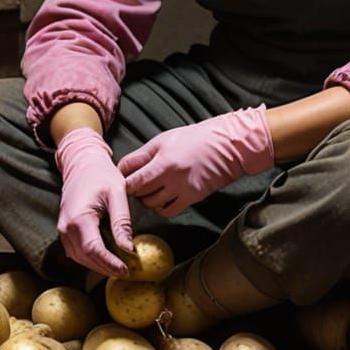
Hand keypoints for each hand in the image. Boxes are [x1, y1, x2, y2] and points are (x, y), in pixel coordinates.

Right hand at [55, 127, 134, 276]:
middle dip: (106, 268)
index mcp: (79, 218)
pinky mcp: (65, 230)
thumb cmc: (101, 175)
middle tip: (127, 272)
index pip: (94, 250)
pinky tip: (107, 258)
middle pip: (85, 258)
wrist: (83, 163)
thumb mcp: (117, 193)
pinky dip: (91, 258)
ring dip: (98, 266)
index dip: (110, 264)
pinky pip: (77, 251)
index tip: (126, 270)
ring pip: (79, 258)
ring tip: (119, 267)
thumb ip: (121, 222)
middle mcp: (66, 227)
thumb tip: (128, 249)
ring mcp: (63, 229)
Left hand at [118, 107, 273, 216]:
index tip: (126, 178)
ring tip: (150, 190)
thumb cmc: (195, 138)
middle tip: (137, 183)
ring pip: (152, 204)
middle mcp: (171, 176)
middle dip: (134, 189)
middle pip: (139, 192)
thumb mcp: (165, 139)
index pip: (131, 179)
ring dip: (147, 199)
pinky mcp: (193, 198)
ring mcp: (182, 189)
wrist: (227, 146)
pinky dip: (161, 208)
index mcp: (163, 159)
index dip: (125, 180)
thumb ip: (143, 155)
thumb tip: (122, 168)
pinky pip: (168, 211)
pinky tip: (163, 199)